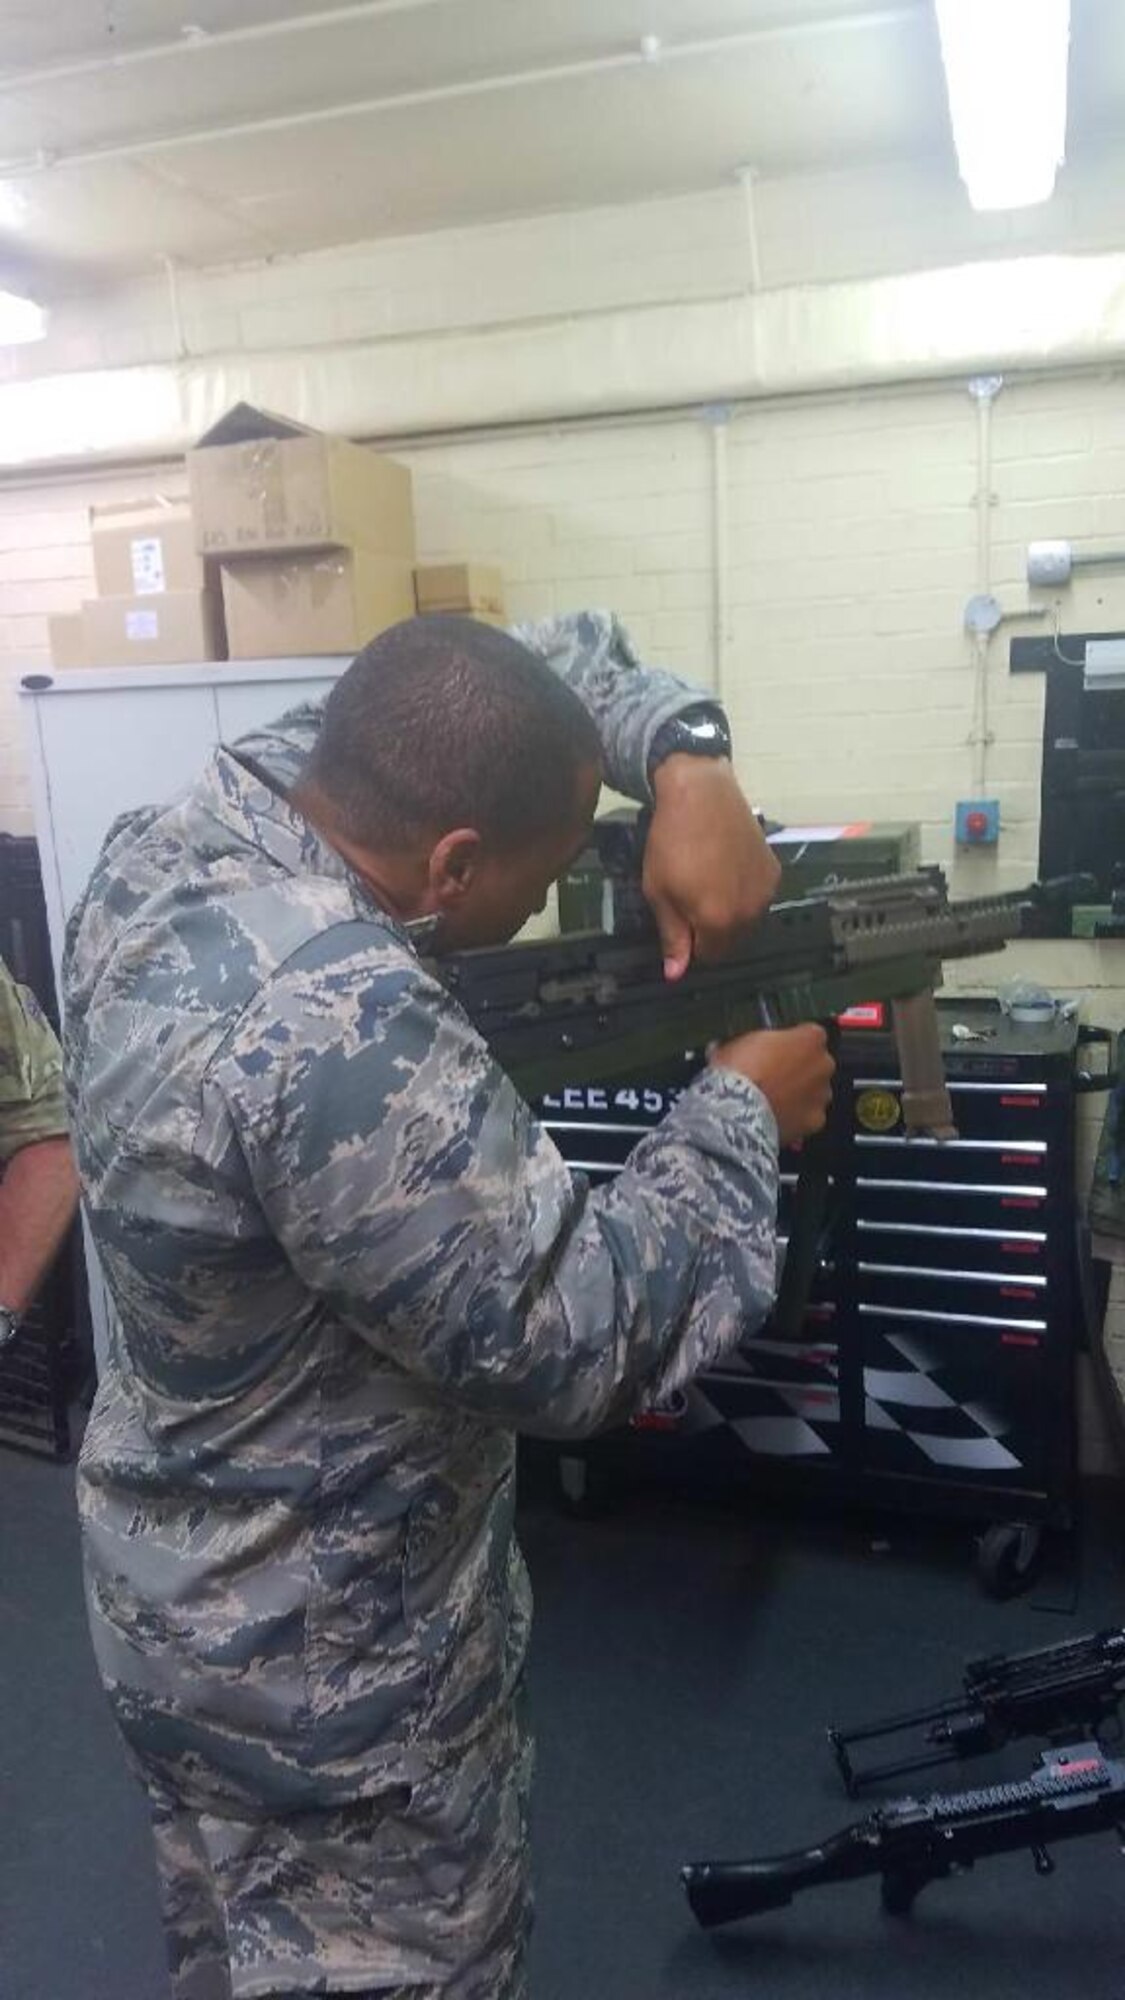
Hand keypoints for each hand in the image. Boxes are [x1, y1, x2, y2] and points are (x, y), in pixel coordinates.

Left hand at [643, 756, 780, 980]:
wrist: (702, 793)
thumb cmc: (671, 843)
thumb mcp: (659, 892)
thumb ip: (671, 936)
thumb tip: (675, 974)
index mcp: (718, 923)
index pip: (708, 956)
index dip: (690, 944)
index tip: (679, 923)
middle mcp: (749, 914)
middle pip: (731, 942)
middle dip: (711, 932)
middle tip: (691, 903)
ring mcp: (765, 892)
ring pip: (747, 921)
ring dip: (730, 915)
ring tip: (709, 884)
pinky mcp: (773, 871)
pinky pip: (758, 897)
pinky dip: (744, 894)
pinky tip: (727, 870)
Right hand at [710, 1024, 835, 1146]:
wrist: (737, 1111)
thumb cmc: (739, 1071)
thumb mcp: (740, 1041)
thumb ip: (754, 1043)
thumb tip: (739, 1048)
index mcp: (811, 1037)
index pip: (809, 1034)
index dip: (791, 1043)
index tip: (776, 1050)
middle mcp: (824, 1064)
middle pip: (816, 1064)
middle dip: (799, 1069)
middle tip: (773, 1076)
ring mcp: (822, 1094)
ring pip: (815, 1092)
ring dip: (799, 1094)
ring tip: (773, 1100)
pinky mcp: (816, 1120)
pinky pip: (808, 1116)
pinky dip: (797, 1117)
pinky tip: (777, 1117)